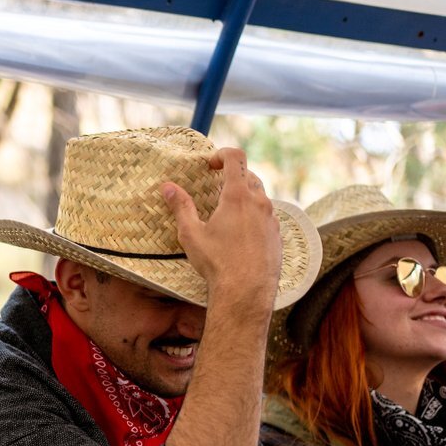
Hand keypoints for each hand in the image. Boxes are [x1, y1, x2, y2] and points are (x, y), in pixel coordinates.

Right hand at [162, 148, 279, 314]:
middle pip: (249, 175)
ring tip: (227, 212)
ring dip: (244, 196)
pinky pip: (266, 216)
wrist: (246, 291)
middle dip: (232, 176)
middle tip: (215, 187)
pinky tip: (240, 233)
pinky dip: (253, 215)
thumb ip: (180, 206)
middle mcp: (259, 202)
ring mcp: (272, 219)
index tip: (211, 163)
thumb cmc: (217, 262)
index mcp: (238, 196)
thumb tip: (168, 187)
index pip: (236, 158)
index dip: (223, 154)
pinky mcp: (277, 235)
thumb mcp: (191, 233)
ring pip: (260, 196)